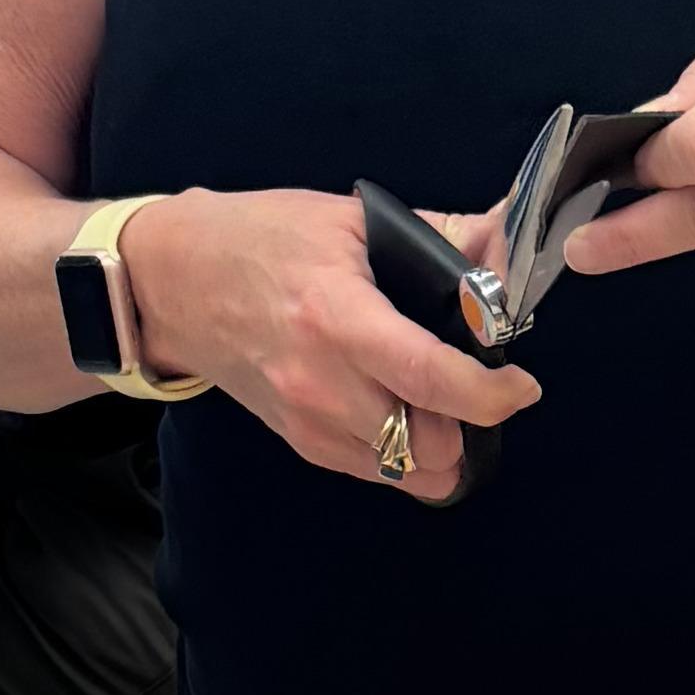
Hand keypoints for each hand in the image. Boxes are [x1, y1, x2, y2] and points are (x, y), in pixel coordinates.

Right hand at [123, 188, 540, 507]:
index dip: (491, 393)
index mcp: (338, 318)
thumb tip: (509, 242)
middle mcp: (322, 383)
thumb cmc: (261, 238)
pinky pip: (378, 474)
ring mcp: (308, 421)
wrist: (173, 281)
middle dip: (470, 420)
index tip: (521, 386)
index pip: (431, 379)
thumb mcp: (348, 220)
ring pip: (410, 473)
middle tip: (475, 382)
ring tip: (441, 400)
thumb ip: (438, 236)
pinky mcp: (301, 442)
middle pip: (430, 444)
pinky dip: (408, 457)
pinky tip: (406, 412)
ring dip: (441, 445)